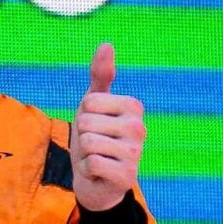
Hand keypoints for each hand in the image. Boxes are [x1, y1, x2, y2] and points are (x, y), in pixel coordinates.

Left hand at [70, 43, 145, 210]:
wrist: (95, 179)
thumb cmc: (95, 136)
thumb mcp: (93, 104)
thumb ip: (100, 75)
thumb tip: (107, 44)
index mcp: (134, 107)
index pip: (89, 102)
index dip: (83, 115)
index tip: (95, 125)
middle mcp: (140, 128)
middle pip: (86, 121)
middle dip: (82, 135)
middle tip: (94, 144)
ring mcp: (136, 153)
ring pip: (87, 142)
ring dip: (83, 153)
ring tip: (96, 157)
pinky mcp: (127, 176)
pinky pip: (92, 163)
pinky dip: (87, 169)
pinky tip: (98, 172)